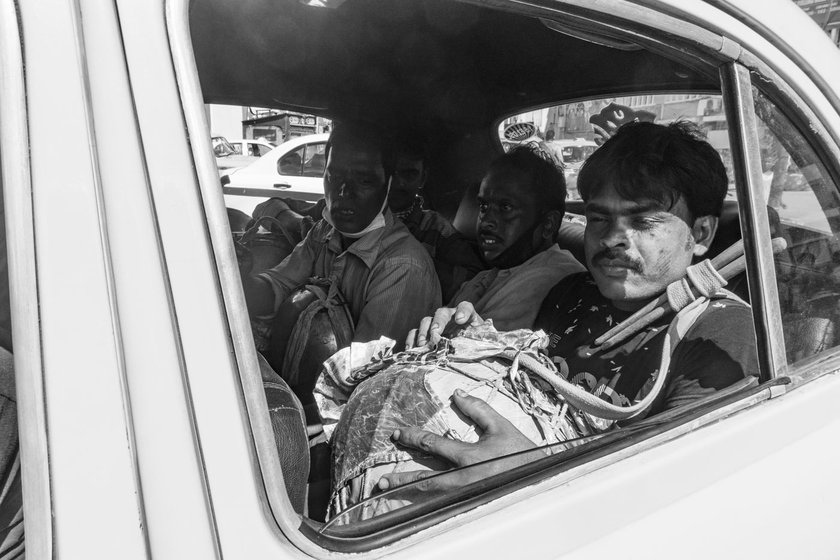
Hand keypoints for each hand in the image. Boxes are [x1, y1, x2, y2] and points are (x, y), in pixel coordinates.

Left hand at [377, 389, 540, 491]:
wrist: (542, 477)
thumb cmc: (521, 452)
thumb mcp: (500, 426)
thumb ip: (477, 409)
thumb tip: (457, 394)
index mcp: (469, 456)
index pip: (433, 444)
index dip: (412, 438)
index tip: (397, 435)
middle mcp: (464, 478)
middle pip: (425, 479)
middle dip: (401, 478)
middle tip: (381, 479)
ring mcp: (466, 494)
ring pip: (431, 495)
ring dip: (408, 494)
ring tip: (387, 493)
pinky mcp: (471, 503)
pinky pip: (442, 504)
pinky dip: (424, 502)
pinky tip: (410, 502)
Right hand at [404, 301, 483, 347]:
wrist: (466, 352)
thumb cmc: (476, 346)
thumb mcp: (483, 343)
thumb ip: (487, 342)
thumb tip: (498, 349)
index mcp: (467, 316)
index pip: (466, 306)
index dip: (463, 311)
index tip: (460, 319)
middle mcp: (449, 316)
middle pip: (442, 312)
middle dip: (438, 322)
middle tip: (436, 333)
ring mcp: (435, 324)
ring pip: (426, 321)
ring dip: (424, 332)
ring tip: (424, 345)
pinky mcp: (425, 334)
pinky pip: (415, 332)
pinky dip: (411, 340)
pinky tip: (411, 350)